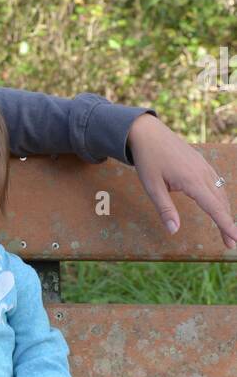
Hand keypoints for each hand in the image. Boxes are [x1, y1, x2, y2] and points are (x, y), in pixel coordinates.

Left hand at [127, 113, 236, 249]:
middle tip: (230, 243)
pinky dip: (221, 198)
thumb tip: (174, 231)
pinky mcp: (202, 163)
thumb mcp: (152, 187)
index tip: (235, 239)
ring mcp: (204, 167)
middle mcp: (203, 173)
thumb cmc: (148, 160)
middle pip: (221, 203)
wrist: (148, 132)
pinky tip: (219, 207)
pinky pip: (217, 183)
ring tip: (226, 230)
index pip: (214, 208)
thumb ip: (165, 209)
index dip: (226, 225)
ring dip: (225, 211)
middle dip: (228, 223)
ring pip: (221, 193)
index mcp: (192, 181)